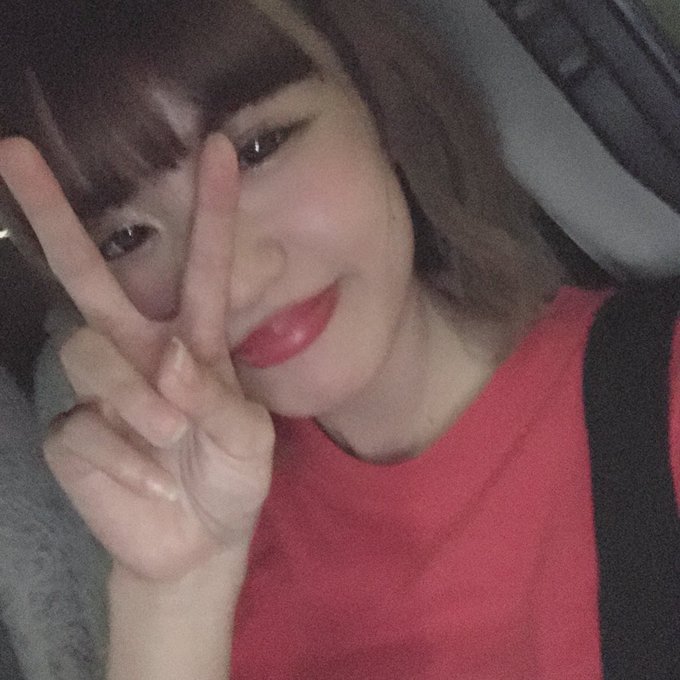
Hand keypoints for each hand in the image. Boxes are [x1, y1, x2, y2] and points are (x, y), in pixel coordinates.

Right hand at [0, 135, 274, 580]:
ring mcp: (100, 389)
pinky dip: (121, 458)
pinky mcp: (70, 432)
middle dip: (55, 216)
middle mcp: (140, 351)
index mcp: (194, 342)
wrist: (198, 540)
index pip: (204, 268)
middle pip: (90, 275)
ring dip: (136, 399)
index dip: (212, 211)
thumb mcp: (248, 441)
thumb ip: (217, 399)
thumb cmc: (230, 479)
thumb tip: (169, 358)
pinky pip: (82, 426)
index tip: (220, 147)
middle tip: (14, 151)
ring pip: (88, 351)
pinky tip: (145, 479)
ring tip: (170, 438)